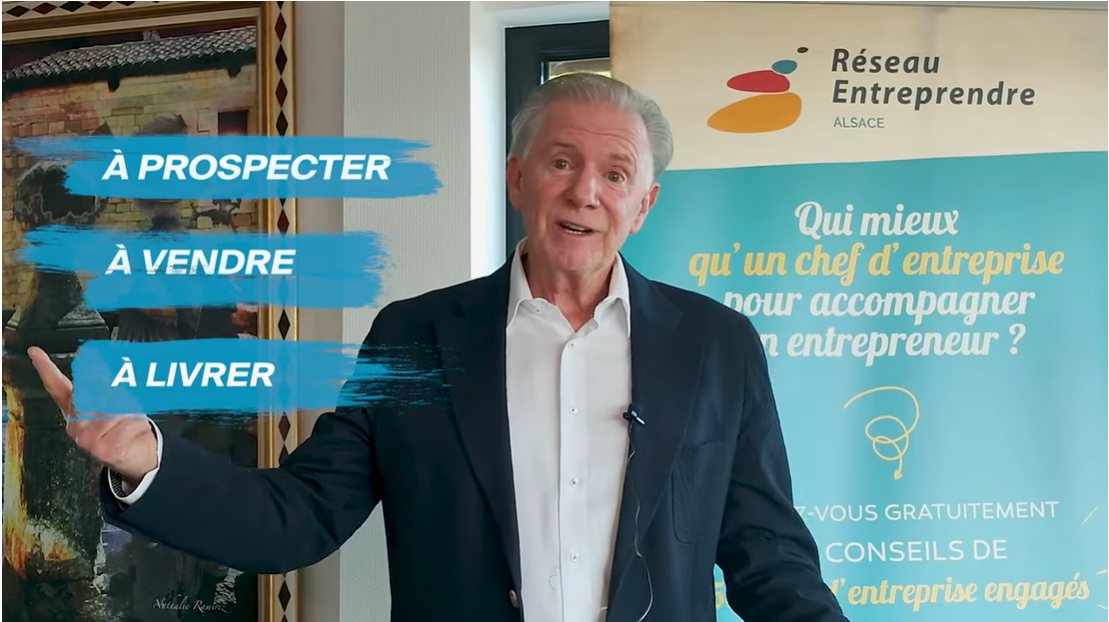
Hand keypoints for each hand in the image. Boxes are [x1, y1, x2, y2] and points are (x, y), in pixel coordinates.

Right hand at [28, 346, 157, 485]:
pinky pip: (124, 424)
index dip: (46, 368)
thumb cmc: (127, 427)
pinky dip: (135, 425)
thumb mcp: (116, 399)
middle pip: (92, 393)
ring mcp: (85, 438)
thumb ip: (100, 380)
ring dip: (128, 412)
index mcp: (76, 410)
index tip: (35, 353)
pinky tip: (131, 434)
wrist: (141, 452)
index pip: (58, 386)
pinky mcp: (100, 448)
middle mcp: (76, 424)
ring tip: (128, 423)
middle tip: (124, 408)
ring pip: (112, 409)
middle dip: (114, 396)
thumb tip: (85, 354)